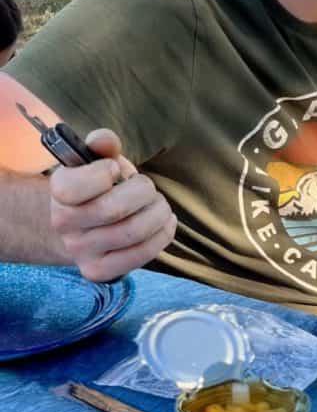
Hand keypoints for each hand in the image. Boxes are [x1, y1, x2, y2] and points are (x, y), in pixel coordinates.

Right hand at [49, 129, 176, 280]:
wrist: (85, 226)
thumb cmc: (99, 188)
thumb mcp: (98, 160)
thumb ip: (102, 145)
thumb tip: (104, 140)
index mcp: (58, 191)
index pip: (74, 186)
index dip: (104, 173)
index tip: (114, 169)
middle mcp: (63, 224)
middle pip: (114, 210)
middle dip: (144, 192)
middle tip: (148, 188)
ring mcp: (80, 251)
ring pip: (132, 232)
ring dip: (158, 213)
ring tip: (158, 205)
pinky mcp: (99, 271)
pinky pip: (140, 255)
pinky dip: (162, 235)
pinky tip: (164, 223)